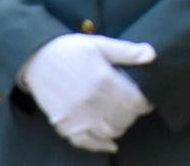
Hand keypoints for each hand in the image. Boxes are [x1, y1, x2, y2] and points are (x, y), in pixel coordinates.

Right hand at [20, 33, 155, 152]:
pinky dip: (100, 145)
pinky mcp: (64, 125)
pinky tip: (110, 143)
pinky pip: (86, 142)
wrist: (37, 59)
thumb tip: (152, 55)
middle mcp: (92, 102)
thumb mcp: (101, 44)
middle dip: (133, 115)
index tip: (146, 101)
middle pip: (124, 119)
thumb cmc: (72, 50)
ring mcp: (77, 116)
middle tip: (132, 109)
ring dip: (119, 128)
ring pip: (109, 132)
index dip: (144, 104)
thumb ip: (127, 51)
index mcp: (104, 81)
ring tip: (120, 119)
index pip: (135, 102)